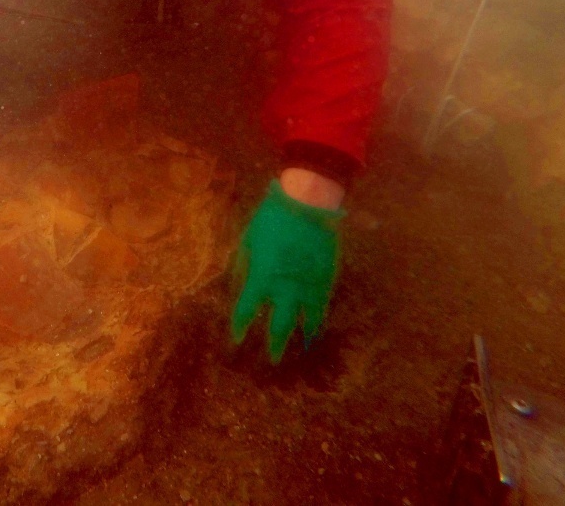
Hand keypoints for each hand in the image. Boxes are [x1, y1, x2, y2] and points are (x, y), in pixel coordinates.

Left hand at [230, 180, 343, 362]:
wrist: (308, 203)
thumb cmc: (271, 218)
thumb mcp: (248, 240)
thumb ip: (243, 266)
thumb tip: (240, 285)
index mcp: (261, 277)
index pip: (246, 312)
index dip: (239, 328)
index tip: (236, 340)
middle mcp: (285, 288)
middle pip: (279, 327)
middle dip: (274, 346)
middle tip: (271, 361)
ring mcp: (309, 286)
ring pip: (307, 323)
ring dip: (301, 340)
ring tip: (299, 353)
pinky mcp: (328, 279)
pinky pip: (323, 307)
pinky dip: (319, 321)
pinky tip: (316, 330)